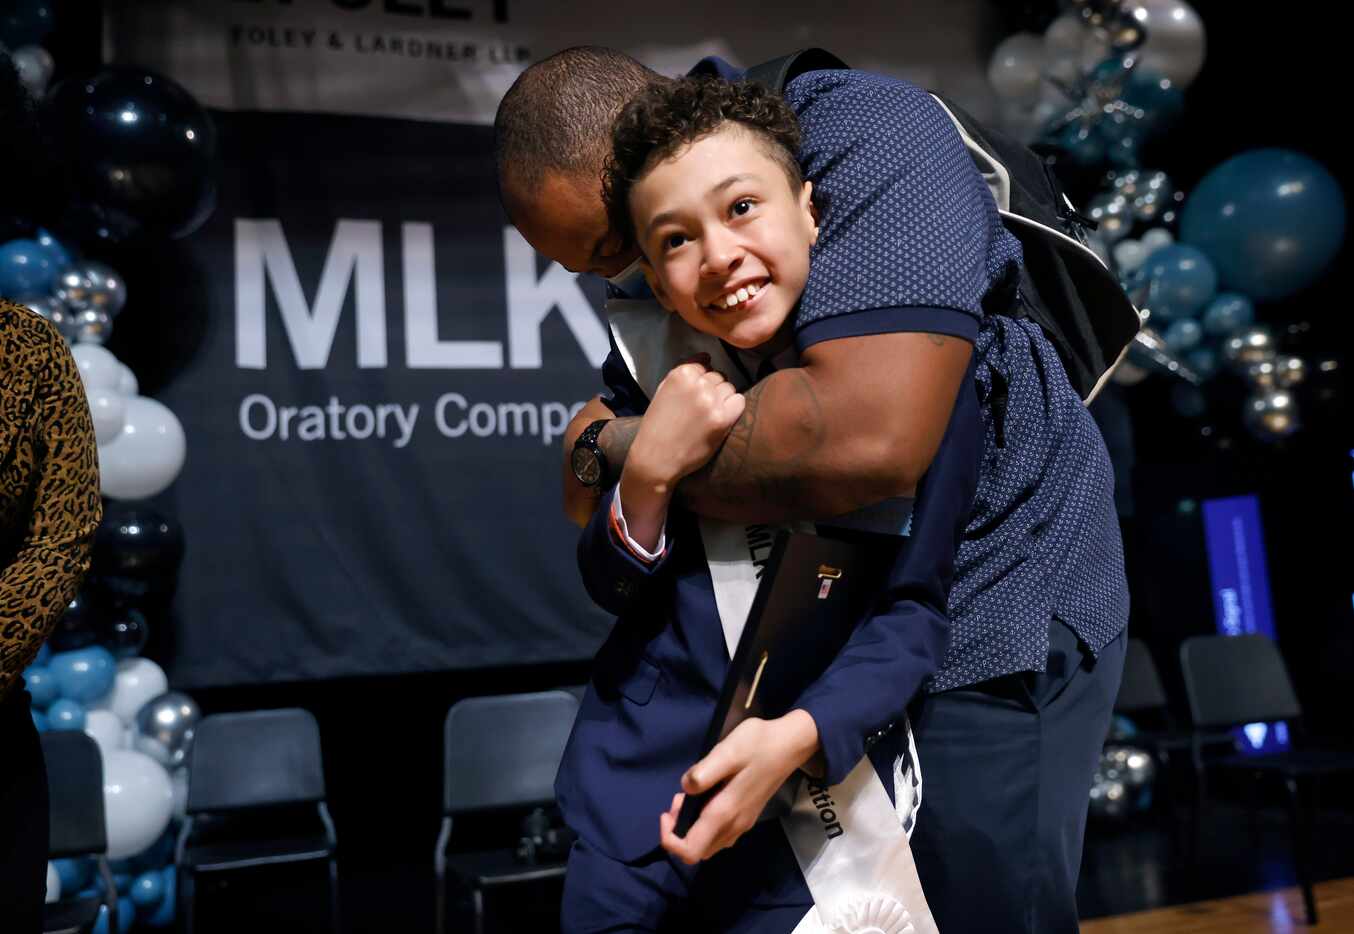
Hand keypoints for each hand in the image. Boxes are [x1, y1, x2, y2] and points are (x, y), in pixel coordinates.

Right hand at [627, 359, 744, 491]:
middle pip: (718, 375)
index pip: (704, 363)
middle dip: (713, 388)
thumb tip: (706, 356)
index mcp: (680, 374)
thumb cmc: (657, 426)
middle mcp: (697, 385)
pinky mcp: (722, 419)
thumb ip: (683, 372)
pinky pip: (739, 402)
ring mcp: (710, 401)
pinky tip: (721, 418)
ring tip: (709, 414)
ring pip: (729, 387)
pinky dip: (733, 408)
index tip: (695, 393)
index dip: (701, 379)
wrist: (656, 458)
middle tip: (702, 407)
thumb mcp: (662, 390)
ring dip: (723, 398)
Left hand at [658, 710, 819, 864]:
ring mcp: (742, 823)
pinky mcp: (747, 817)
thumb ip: (704, 772)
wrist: (790, 745)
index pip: (690, 851)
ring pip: (708, 845)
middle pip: (697, 852)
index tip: (666, 813)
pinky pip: (719, 835)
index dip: (670, 840)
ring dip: (691, 828)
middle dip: (679, 832)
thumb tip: (685, 789)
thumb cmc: (758, 745)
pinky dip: (704, 824)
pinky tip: (705, 797)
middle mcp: (734, 826)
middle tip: (679, 800)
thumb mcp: (728, 751)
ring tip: (690, 797)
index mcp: (725, 813)